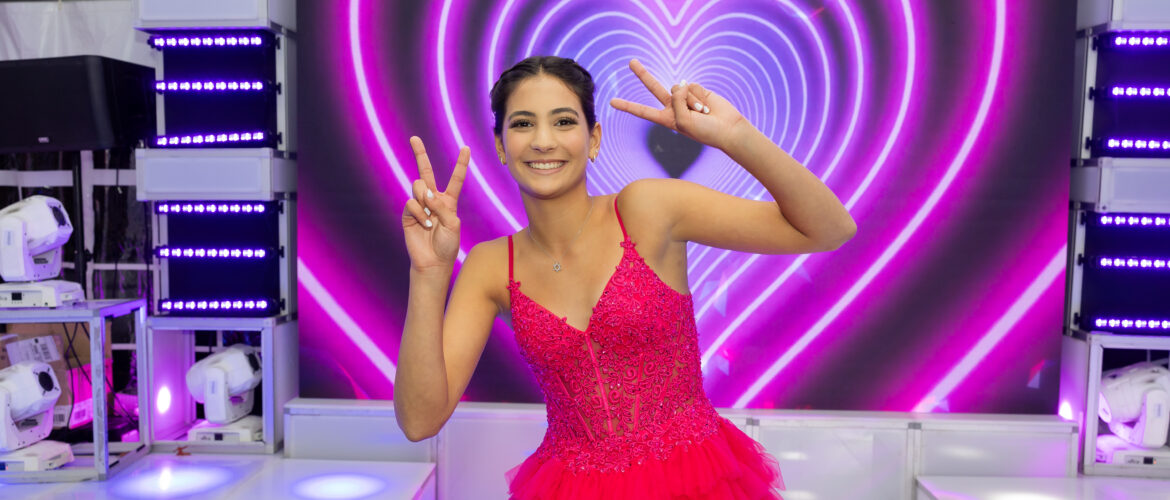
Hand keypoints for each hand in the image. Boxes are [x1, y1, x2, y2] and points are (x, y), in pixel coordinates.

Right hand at [402, 136, 468, 270]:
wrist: (432, 262)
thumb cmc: (447, 245)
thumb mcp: (453, 225)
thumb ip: (442, 206)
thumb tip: (425, 192)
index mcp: (449, 201)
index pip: (455, 179)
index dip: (461, 163)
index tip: (465, 147)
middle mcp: (433, 200)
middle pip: (426, 172)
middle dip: (420, 154)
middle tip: (414, 138)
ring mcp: (419, 205)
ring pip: (418, 187)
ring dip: (425, 199)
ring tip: (430, 218)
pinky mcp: (408, 214)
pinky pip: (412, 204)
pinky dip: (420, 214)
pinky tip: (425, 226)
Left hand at [609, 59, 747, 150]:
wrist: (727, 129)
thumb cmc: (704, 131)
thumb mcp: (683, 121)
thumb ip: (677, 101)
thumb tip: (681, 83)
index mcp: (665, 119)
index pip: (642, 111)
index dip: (628, 106)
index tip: (612, 102)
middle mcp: (672, 106)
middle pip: (653, 87)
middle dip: (642, 73)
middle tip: (631, 61)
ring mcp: (684, 97)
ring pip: (679, 88)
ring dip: (691, 101)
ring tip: (701, 113)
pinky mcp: (696, 89)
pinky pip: (692, 86)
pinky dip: (699, 96)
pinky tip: (707, 106)